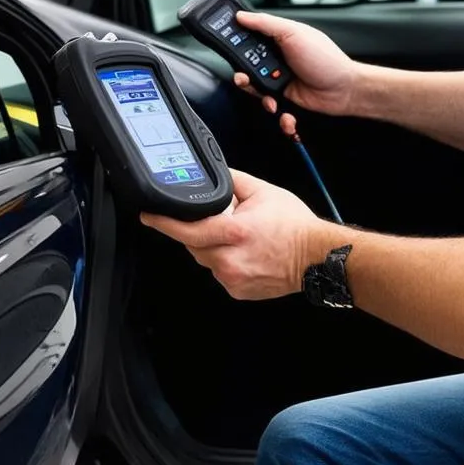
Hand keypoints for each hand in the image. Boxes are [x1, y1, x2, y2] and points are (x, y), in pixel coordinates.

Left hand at [139, 170, 326, 299]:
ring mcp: (232, 278)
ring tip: (241, 237)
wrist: (316, 257)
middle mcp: (229, 259)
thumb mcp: (263, 191)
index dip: (164, 222)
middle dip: (199, 230)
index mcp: (233, 232)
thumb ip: (232, 181)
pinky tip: (245, 253)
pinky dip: (225, 261)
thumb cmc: (293, 225)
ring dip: (213, 246)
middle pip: (193, 244)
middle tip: (223, 221)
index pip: (187, 229)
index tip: (147, 215)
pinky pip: (218, 272)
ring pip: (205, 259)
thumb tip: (213, 174)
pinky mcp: (236, 291)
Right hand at [232, 11, 359, 130]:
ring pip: (253, 85)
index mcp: (277, 37)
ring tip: (267, 96)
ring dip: (257, 93)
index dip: (235, 40)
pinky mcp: (282, 96)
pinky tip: (279, 106)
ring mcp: (278, 76)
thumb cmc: (324, 59)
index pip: (248, 35)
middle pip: (246, 63)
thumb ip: (265, 23)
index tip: (224, 43)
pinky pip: (266, 102)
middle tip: (244, 75)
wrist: (343, 90)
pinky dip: (271, 107)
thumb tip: (241, 16)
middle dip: (242, 71)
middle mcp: (276, 56)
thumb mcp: (293, 33)